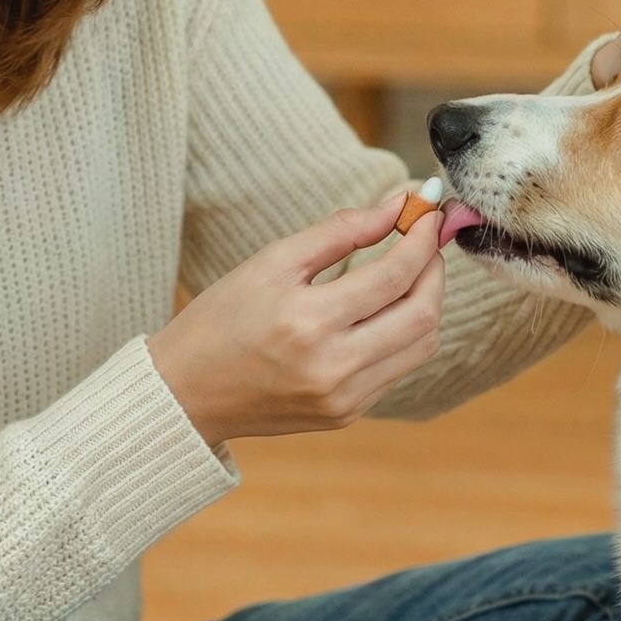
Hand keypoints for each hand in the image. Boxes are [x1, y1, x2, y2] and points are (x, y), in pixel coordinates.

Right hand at [148, 194, 444, 445]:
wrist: (185, 393)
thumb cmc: (222, 318)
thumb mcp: (272, 261)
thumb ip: (340, 230)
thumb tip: (398, 205)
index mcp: (309, 322)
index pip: (394, 275)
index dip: (421, 239)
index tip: (429, 213)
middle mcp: (333, 367)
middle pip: (421, 315)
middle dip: (435, 271)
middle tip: (427, 242)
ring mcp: (344, 399)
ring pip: (421, 346)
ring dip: (427, 304)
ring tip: (411, 273)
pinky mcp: (346, 415)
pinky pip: (397, 370)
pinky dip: (403, 335)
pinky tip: (384, 312)